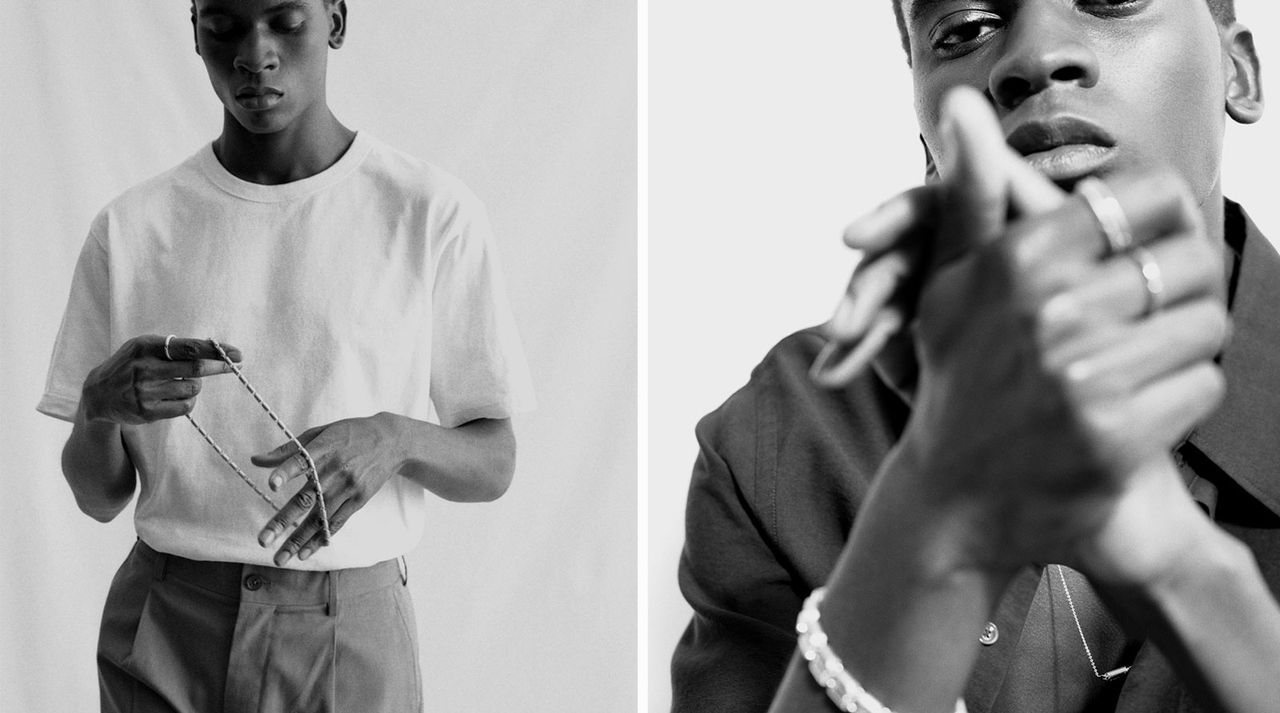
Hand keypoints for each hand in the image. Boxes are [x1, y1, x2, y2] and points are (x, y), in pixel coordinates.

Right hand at [81, 335, 241, 424]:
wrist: (98, 393)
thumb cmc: (131, 365)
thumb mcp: (145, 348)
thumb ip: (173, 348)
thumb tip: (214, 351)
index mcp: (145, 346)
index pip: (188, 348)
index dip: (215, 351)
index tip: (237, 354)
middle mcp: (144, 368)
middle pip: (195, 369)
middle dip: (218, 367)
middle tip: (232, 366)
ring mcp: (144, 391)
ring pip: (191, 389)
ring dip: (194, 386)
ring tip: (180, 383)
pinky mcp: (147, 411)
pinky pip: (184, 407)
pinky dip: (188, 402)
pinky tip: (176, 397)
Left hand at [251, 413, 400, 565]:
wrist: (391, 441)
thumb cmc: (350, 434)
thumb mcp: (321, 433)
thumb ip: (288, 449)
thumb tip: (255, 460)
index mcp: (324, 448)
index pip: (303, 461)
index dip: (287, 472)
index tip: (271, 485)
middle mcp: (335, 470)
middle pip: (307, 499)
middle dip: (283, 521)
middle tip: (263, 540)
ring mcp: (348, 488)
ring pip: (320, 518)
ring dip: (299, 540)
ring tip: (280, 558)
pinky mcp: (358, 500)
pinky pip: (337, 523)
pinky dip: (320, 539)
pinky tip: (305, 553)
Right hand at [842, 88, 1227, 573]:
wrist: (956, 499)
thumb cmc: (958, 379)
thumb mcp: (951, 281)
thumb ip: (973, 191)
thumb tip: (961, 104)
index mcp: (1017, 260)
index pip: (1144, 198)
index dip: (1158, 216)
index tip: (1144, 240)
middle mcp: (1050, 311)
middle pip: (1186, 262)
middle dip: (1175, 286)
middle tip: (1150, 307)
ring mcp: (1084, 377)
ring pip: (1203, 325)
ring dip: (1181, 343)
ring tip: (1141, 358)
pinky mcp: (1116, 437)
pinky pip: (1202, 386)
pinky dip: (1182, 395)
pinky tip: (1139, 405)